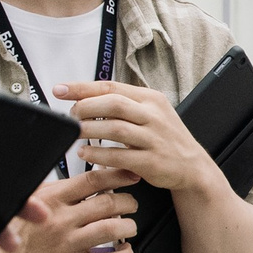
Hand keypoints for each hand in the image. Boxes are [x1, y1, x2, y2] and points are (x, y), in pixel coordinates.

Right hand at [0, 166, 142, 252]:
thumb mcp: (31, 197)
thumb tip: (87, 173)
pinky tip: (124, 250)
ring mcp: (68, 244)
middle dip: (128, 200)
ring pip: (113, 229)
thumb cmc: (15, 228)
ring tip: (130, 225)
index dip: (117, 175)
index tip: (130, 175)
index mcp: (52, 199)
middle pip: (109, 203)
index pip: (93, 180)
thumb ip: (58, 187)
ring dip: (129, 225)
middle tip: (131, 202)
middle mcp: (62, 220)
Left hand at [58, 80, 228, 198]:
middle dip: (85, 108)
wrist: (192, 166)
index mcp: (150, 99)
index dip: (82, 88)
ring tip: (74, 133)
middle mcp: (154, 115)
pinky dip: (99, 154)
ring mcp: (154, 138)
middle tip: (69, 115)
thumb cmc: (165, 138)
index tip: (60, 89)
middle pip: (113, 104)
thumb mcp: (151, 113)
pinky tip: (86, 153)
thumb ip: (124, 104)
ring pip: (115, 129)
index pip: (111, 86)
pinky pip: (120, 156)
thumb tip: (86, 97)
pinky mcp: (152, 161)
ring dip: (89, 130)